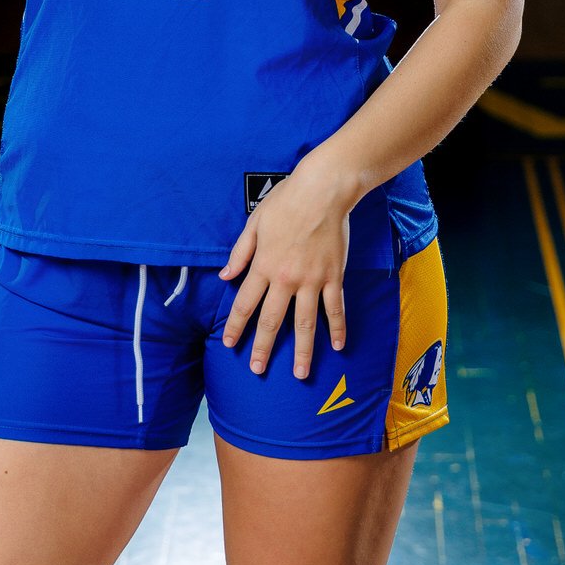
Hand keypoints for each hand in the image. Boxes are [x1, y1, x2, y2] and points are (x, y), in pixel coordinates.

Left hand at [218, 163, 351, 378]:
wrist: (322, 191)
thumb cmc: (285, 202)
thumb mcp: (255, 223)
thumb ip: (240, 253)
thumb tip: (225, 276)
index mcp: (264, 265)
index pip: (245, 303)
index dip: (236, 326)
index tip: (230, 344)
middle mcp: (285, 278)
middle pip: (272, 320)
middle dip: (263, 347)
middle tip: (257, 369)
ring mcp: (311, 280)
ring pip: (305, 323)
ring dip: (303, 351)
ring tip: (300, 373)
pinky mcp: (333, 276)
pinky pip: (335, 308)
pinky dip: (337, 328)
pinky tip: (338, 346)